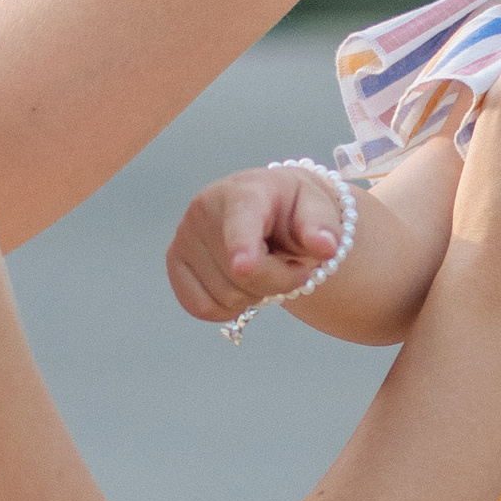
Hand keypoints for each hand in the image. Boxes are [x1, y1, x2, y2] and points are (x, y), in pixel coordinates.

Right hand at [168, 165, 347, 324]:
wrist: (271, 209)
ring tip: (264, 267)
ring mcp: (185, 235)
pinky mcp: (175, 261)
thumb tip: (325, 246)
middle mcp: (205, 208)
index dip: (243, 247)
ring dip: (254, 295)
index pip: (242, 222)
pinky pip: (201, 308)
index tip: (244, 267)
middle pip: (244, 276)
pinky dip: (228, 308)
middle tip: (291, 264)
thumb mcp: (317, 210)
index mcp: (246, 191)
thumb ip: (322, 227)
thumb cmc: (295, 210)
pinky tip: (241, 284)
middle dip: (278, 282)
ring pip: (224, 297)